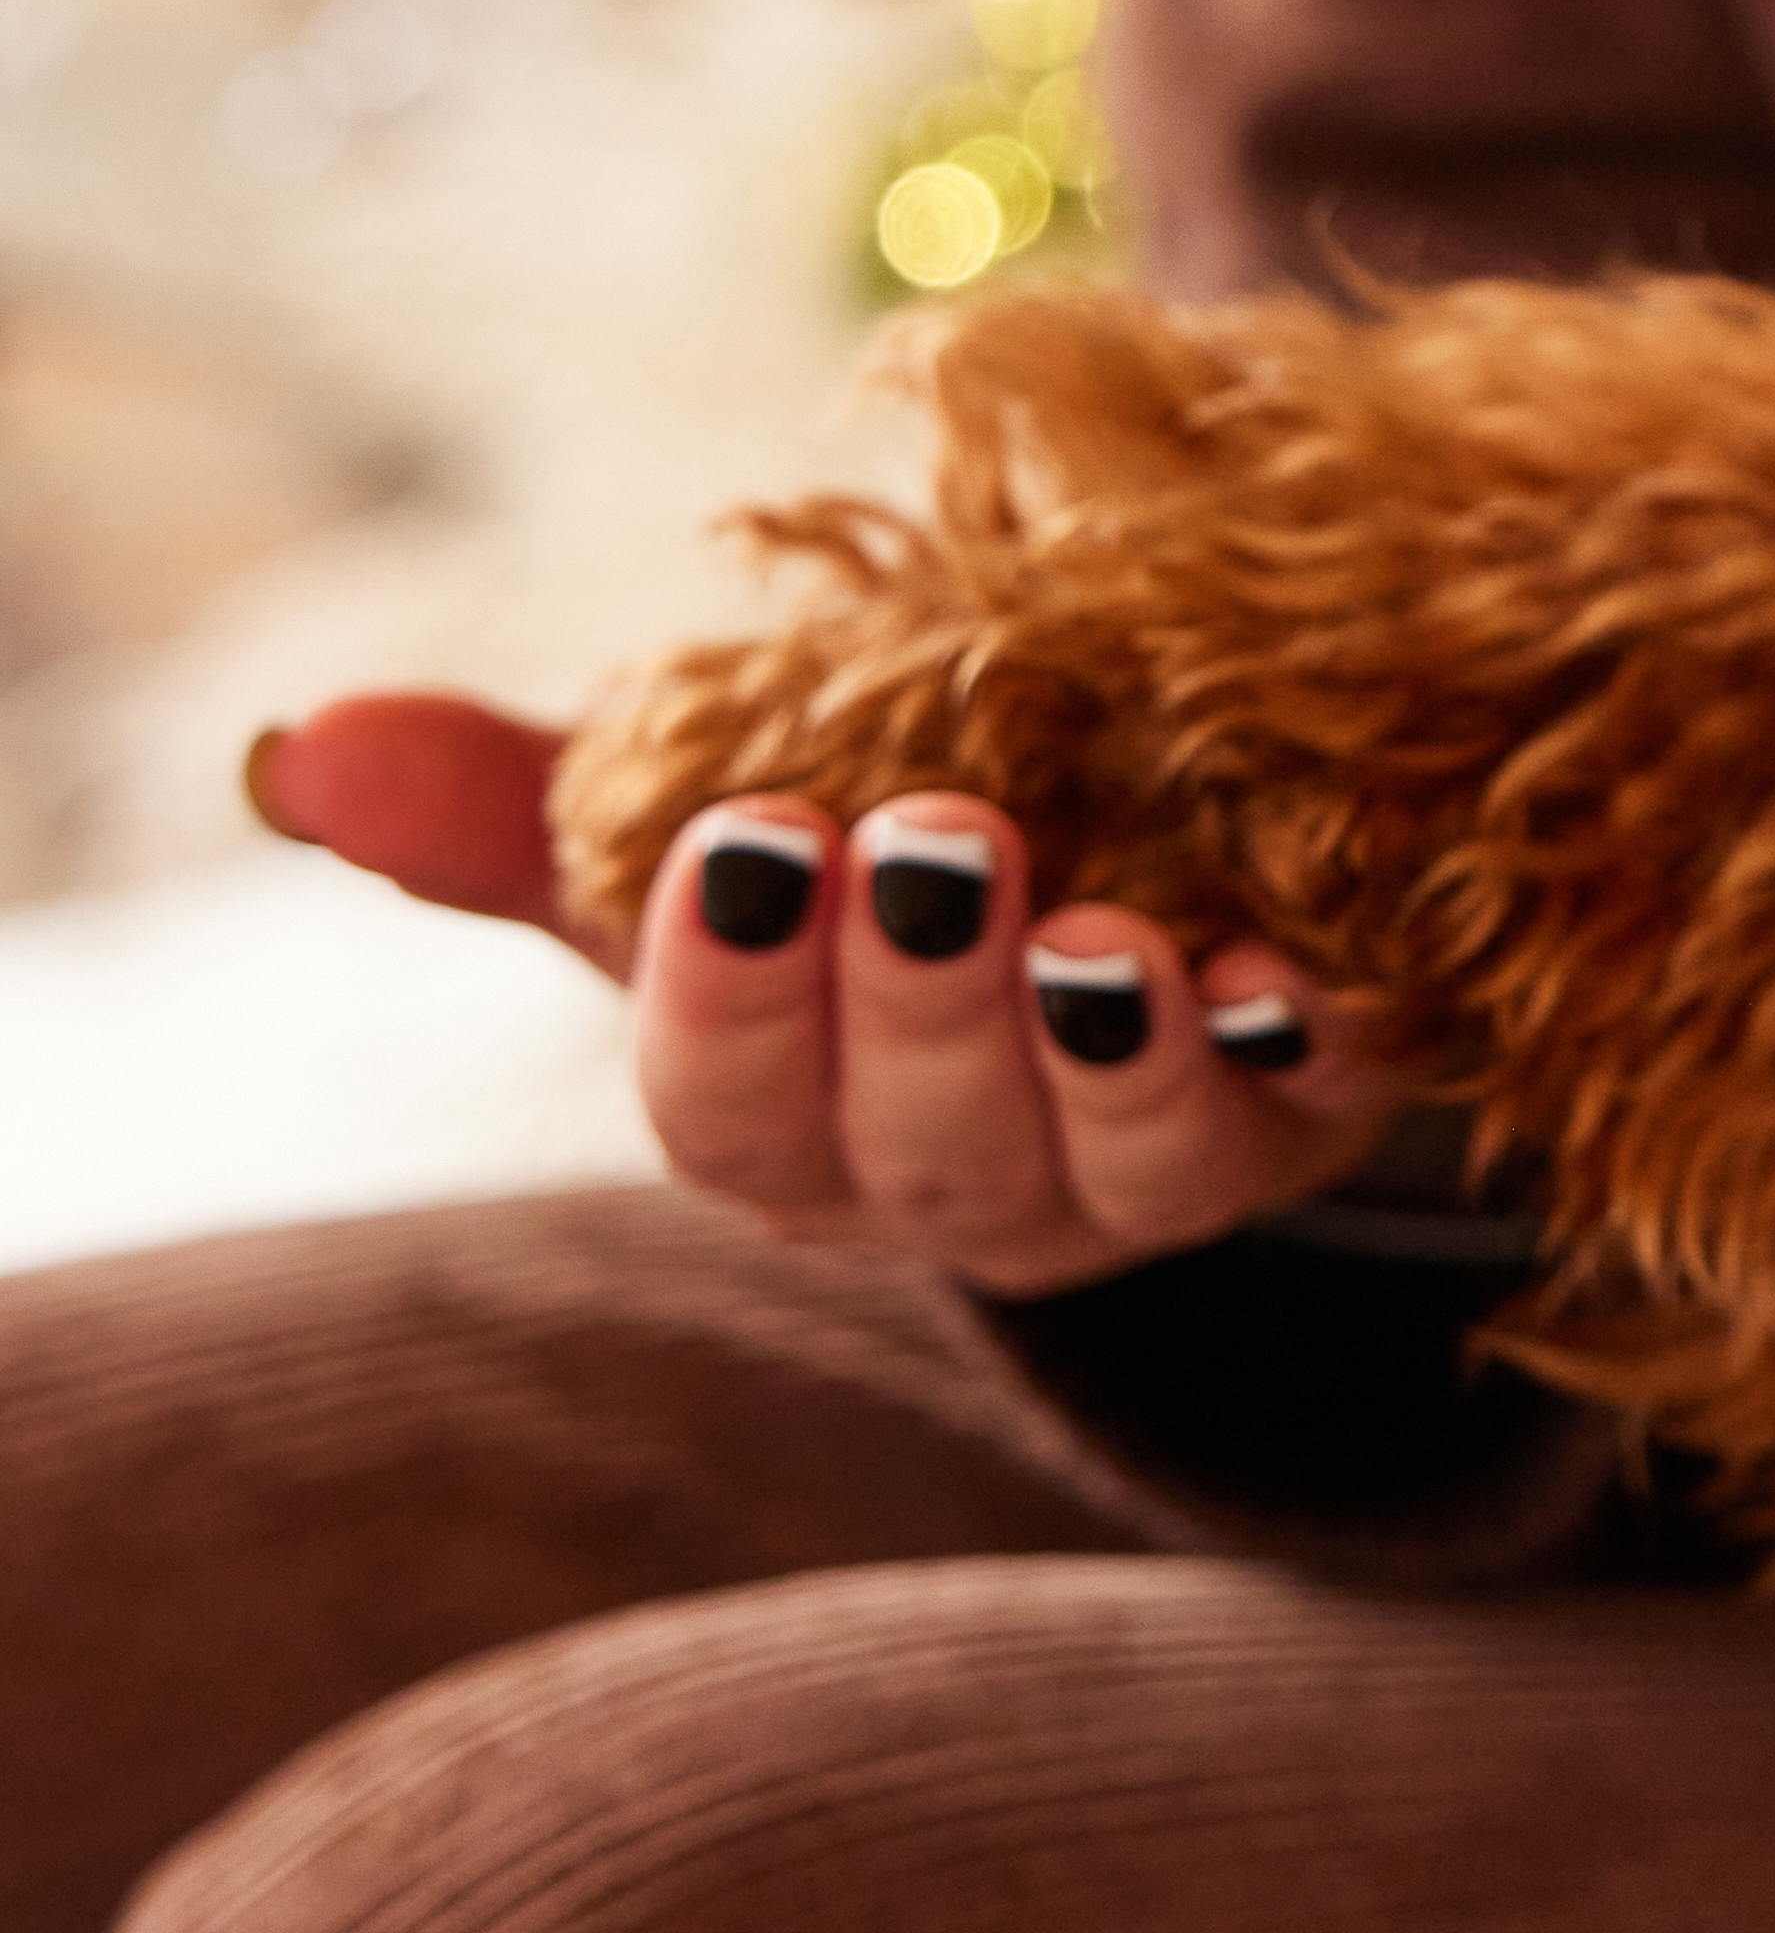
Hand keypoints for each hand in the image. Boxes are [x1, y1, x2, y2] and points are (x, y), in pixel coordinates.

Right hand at [251, 690, 1395, 1292]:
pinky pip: (1316, 1112)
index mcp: (788, 1130)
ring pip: (1115, 1169)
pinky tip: (1299, 971)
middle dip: (923, 1005)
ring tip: (1115, 932)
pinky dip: (1308, 1044)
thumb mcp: (691, 830)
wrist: (1130, 859)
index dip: (731, 1000)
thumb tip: (300, 747)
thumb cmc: (858, 867)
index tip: (741, 848)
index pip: (727, 1115)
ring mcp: (1142, 1174)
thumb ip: (512, 810)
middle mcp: (956, 1185)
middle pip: (922, 1154)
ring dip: (1113, 1054)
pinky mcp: (1308, 1111)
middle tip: (937, 841)